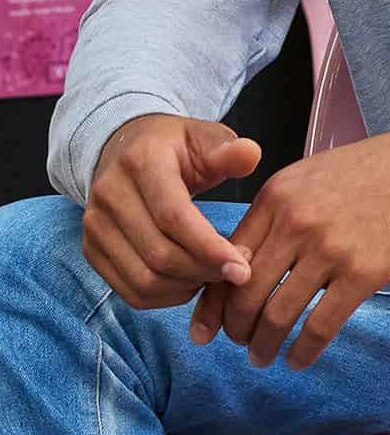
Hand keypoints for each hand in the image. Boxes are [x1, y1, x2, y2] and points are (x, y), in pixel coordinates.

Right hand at [82, 114, 262, 307]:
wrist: (123, 149)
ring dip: (187, 287)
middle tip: (238, 270)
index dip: (209, 248)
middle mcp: (110, 194)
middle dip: (204, 271)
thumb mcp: (204, 137)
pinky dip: (166, 297)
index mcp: (141, 161)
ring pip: (144, 280)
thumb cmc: (174, 147)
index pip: (173, 216)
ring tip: (216, 273)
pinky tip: (191, 281)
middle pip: (159, 254)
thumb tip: (251, 155)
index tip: (243, 267)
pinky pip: (131, 291)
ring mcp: (95, 225)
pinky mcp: (92, 250)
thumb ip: (228, 149)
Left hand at [188, 128, 389, 369]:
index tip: (207, 329)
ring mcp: (330, 249)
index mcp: (277, 196)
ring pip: (278, 316)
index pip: (227, 260)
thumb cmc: (365, 174)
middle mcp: (296, 221)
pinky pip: (319, 327)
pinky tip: (298, 360)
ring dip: (263, 347)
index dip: (213, 302)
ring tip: (263, 357)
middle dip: (236, 330)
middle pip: (246, 294)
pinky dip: (302, 353)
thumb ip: (273, 217)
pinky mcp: (362, 273)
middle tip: (240, 344)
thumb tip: (237, 269)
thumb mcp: (308, 179)